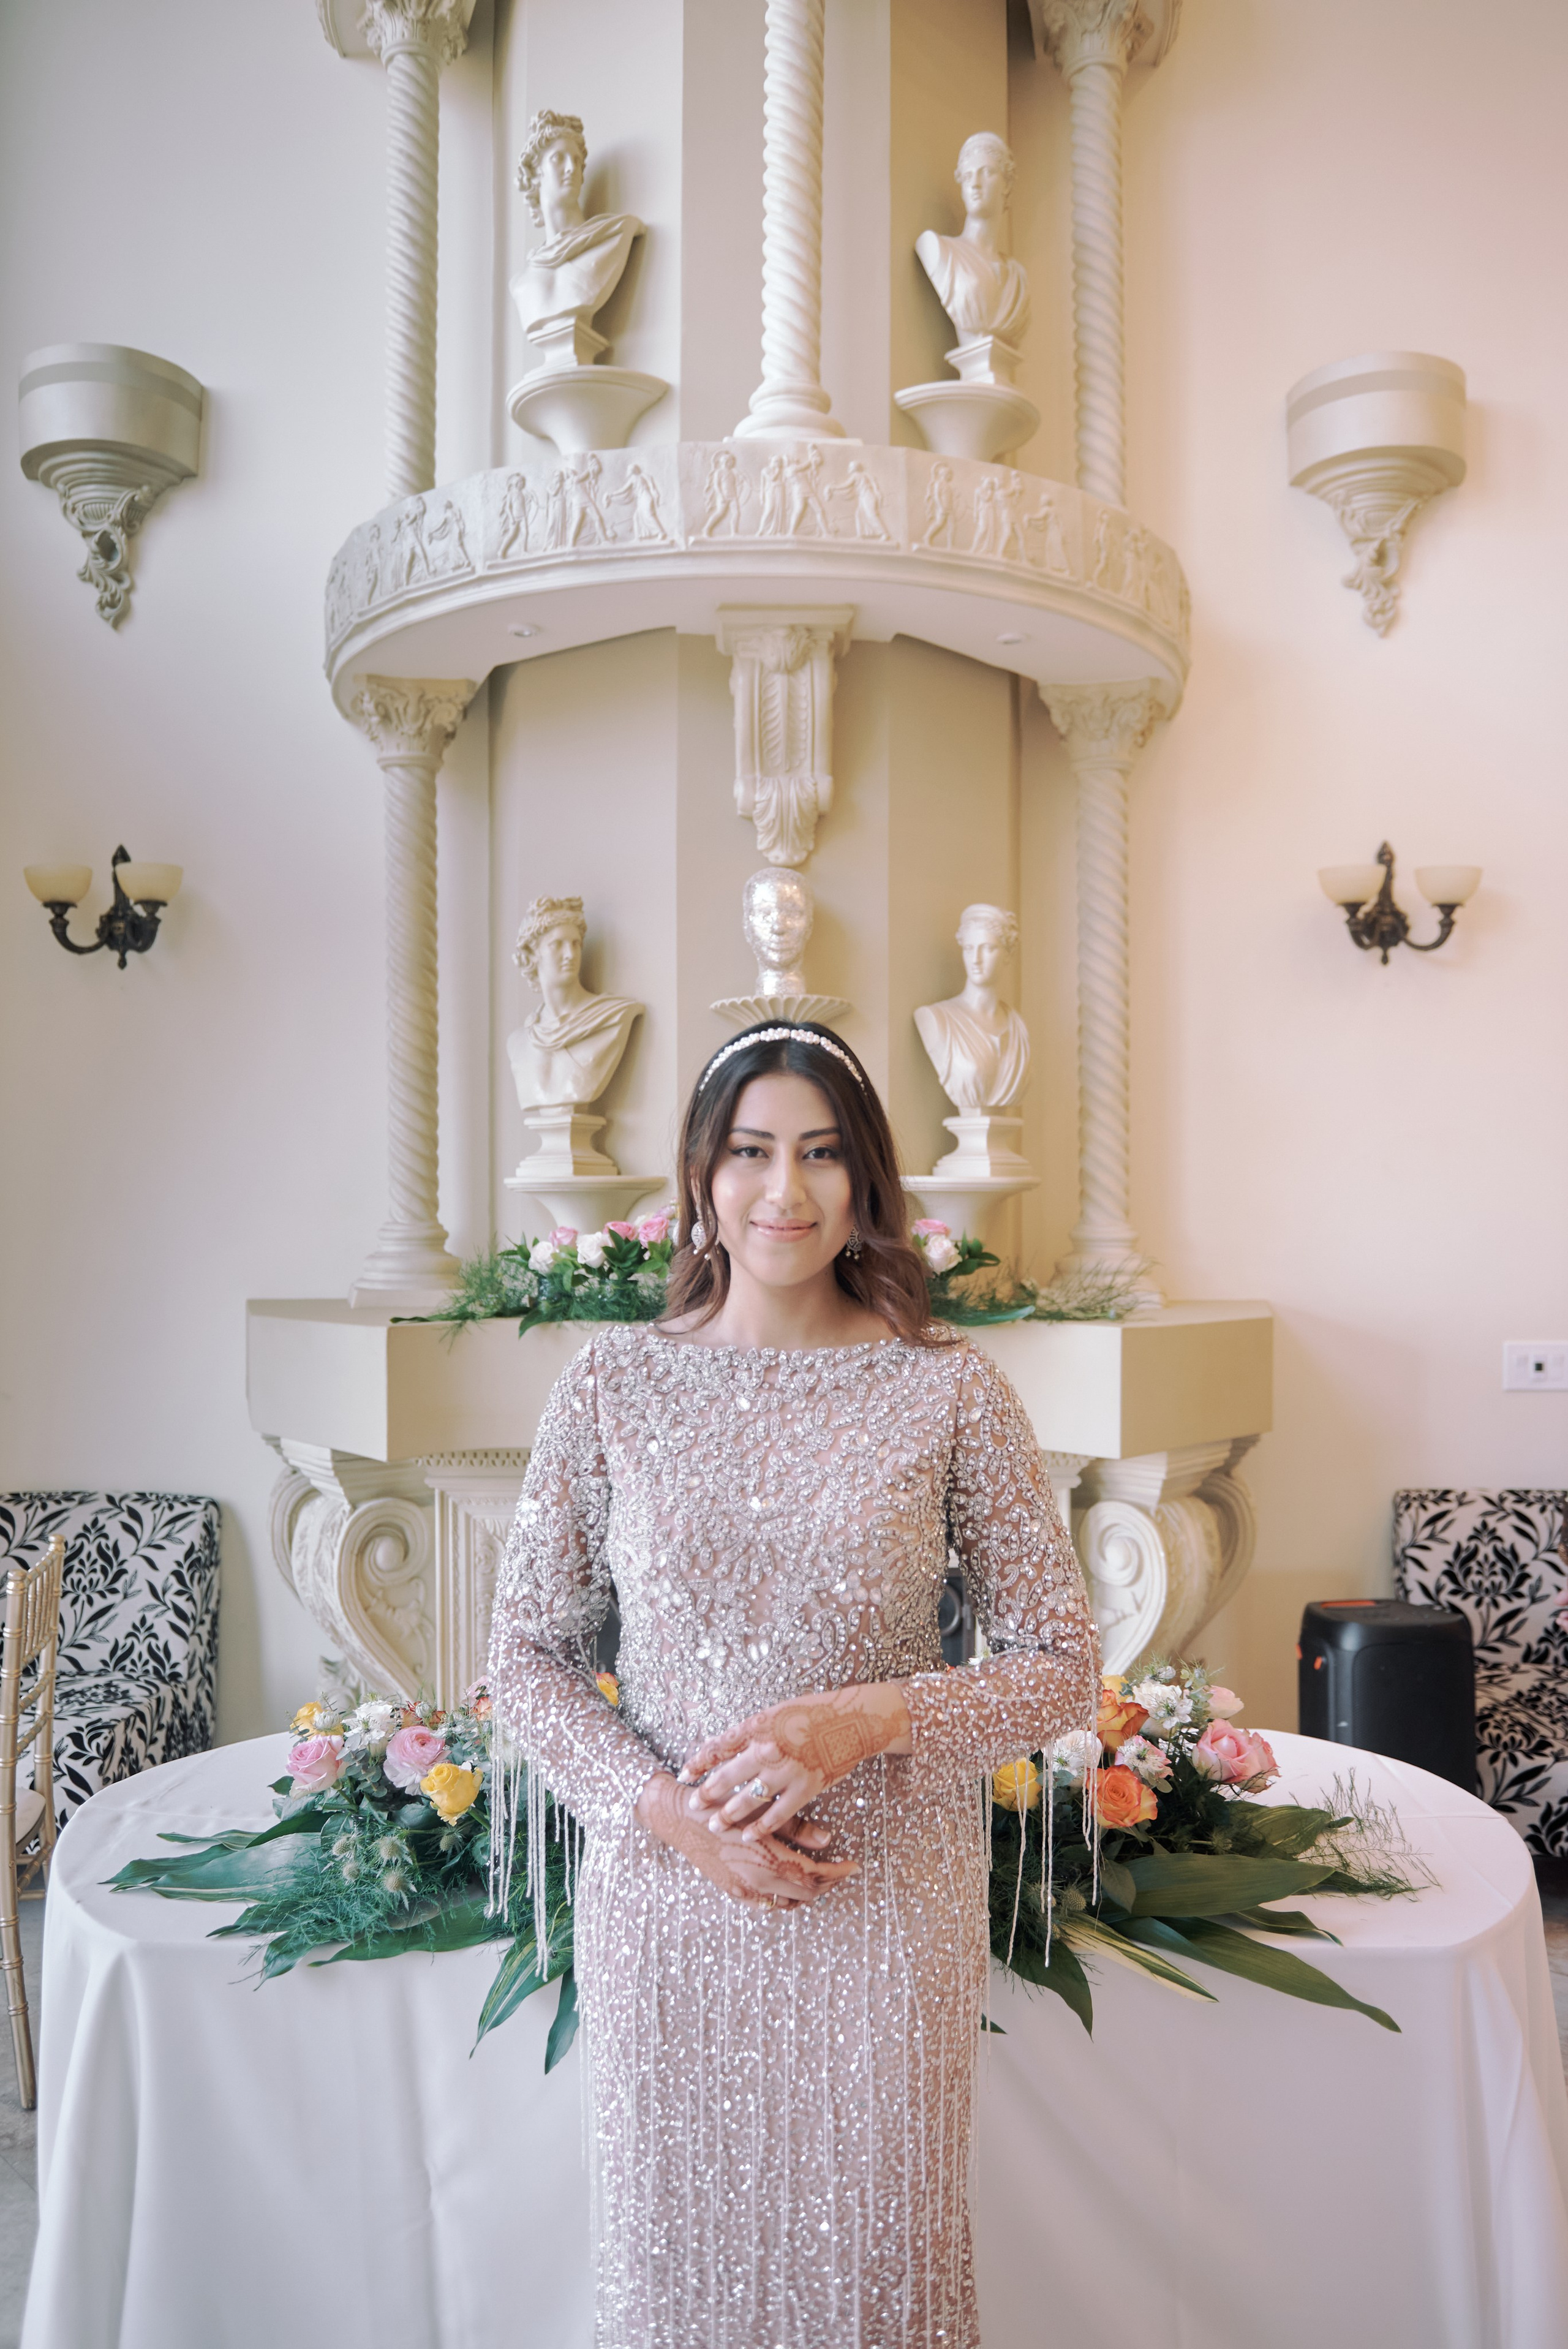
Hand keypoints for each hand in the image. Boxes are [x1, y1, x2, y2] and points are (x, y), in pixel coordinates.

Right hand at [634, 1772, 857, 1909]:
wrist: (677, 1816)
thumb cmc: (720, 1803)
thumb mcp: (760, 1808)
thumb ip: (796, 1827)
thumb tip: (828, 1840)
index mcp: (767, 1858)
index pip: (814, 1876)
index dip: (837, 1873)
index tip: (853, 1865)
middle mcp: (757, 1880)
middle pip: (805, 1893)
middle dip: (827, 1882)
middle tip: (839, 1868)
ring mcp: (743, 1889)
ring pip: (787, 1901)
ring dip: (806, 1890)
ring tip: (818, 1872)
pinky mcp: (732, 1891)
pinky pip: (767, 1902)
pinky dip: (784, 1895)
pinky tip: (788, 1879)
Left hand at [679, 1683, 911, 1841]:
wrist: (852, 1721)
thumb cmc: (812, 1713)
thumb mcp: (775, 1713)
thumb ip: (751, 1732)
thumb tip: (724, 1747)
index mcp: (758, 1726)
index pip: (719, 1746)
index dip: (698, 1762)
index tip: (684, 1774)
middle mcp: (768, 1748)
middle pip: (728, 1776)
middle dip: (707, 1792)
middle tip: (692, 1804)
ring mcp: (787, 1771)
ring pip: (749, 1798)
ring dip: (728, 1814)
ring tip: (714, 1824)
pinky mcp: (806, 1788)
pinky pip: (778, 1814)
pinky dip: (760, 1827)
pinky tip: (747, 1836)